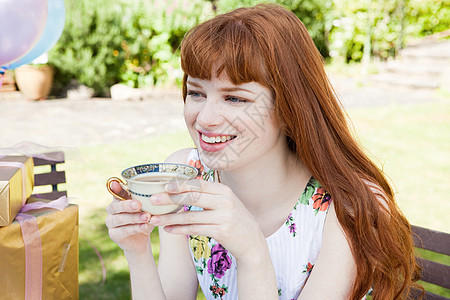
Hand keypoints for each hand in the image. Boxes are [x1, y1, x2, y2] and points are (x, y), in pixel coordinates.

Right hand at [105, 181, 154, 255]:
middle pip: (116, 206)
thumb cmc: (144, 219)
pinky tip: (145, 226)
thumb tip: (156, 188)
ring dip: (134, 217)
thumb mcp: (147, 208)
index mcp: (119, 200)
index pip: (116, 192)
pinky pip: (124, 230)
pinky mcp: (114, 234)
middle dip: (127, 205)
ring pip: (121, 219)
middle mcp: (111, 210)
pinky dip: (135, 228)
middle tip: (138, 204)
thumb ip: (147, 200)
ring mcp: (111, 222)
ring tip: (147, 217)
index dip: (115, 188)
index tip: (117, 183)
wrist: (141, 240)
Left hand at [148, 179, 266, 260]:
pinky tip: (168, 230)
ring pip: (190, 215)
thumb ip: (209, 194)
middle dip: (170, 199)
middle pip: (192, 197)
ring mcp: (224, 216)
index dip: (179, 185)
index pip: (198, 184)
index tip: (163, 187)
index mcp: (224, 190)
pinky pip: (195, 229)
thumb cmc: (234, 220)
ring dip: (170, 218)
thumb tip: (183, 187)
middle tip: (152, 201)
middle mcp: (225, 201)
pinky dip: (179, 229)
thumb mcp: (226, 202)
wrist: (252, 242)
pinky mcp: (221, 231)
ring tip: (155, 219)